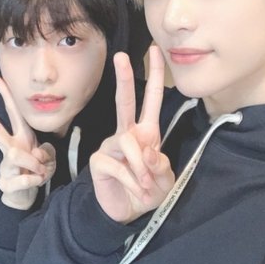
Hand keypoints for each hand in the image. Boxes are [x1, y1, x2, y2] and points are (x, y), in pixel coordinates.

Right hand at [0, 76, 55, 209]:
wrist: (26, 195)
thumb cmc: (35, 169)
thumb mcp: (46, 156)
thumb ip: (45, 151)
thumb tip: (35, 154)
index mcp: (20, 137)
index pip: (13, 113)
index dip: (6, 96)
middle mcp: (10, 149)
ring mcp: (5, 167)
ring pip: (16, 155)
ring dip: (34, 162)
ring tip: (41, 170)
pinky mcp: (6, 184)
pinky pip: (24, 179)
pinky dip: (36, 180)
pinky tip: (38, 181)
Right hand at [90, 46, 173, 223]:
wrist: (127, 212)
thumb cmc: (148, 191)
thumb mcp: (164, 179)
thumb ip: (160, 164)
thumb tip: (149, 151)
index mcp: (146, 132)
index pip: (151, 99)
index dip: (155, 75)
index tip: (154, 51)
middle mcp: (127, 133)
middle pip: (125, 101)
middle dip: (124, 78)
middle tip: (121, 56)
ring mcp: (111, 146)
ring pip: (128, 142)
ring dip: (142, 167)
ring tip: (146, 185)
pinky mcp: (99, 160)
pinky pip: (119, 165)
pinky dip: (132, 180)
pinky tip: (136, 190)